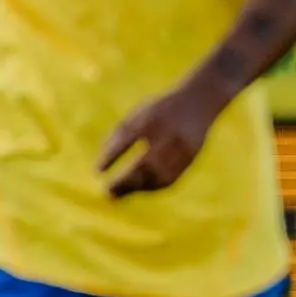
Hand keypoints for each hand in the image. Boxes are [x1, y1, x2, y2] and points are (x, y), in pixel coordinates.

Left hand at [99, 78, 223, 197]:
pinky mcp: (191, 157)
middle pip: (146, 163)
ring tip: (118, 193)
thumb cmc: (159, 111)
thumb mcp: (137, 115)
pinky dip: (152, 187)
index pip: (128, 138)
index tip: (97, 171)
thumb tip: (99, 167)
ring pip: (158, 175)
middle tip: (107, 191)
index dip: (112, 156)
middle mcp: (169, 134)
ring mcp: (182, 148)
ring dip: (137, 188)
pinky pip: (170, 178)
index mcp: (152, 118)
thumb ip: (118, 136)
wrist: (198, 102)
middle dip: (125, 180)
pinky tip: (138, 190)